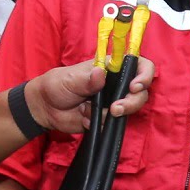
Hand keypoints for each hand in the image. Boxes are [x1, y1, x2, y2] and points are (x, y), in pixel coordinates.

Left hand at [26, 57, 156, 134]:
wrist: (46, 108)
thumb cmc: (57, 85)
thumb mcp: (70, 79)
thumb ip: (86, 79)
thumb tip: (100, 74)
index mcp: (111, 67)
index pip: (139, 66)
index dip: (144, 75)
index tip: (134, 86)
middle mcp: (116, 83)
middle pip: (140, 92)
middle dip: (132, 102)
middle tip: (115, 109)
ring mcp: (113, 101)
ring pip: (129, 109)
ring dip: (113, 114)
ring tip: (90, 114)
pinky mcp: (106, 118)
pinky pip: (112, 123)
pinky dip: (99, 123)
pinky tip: (85, 119)